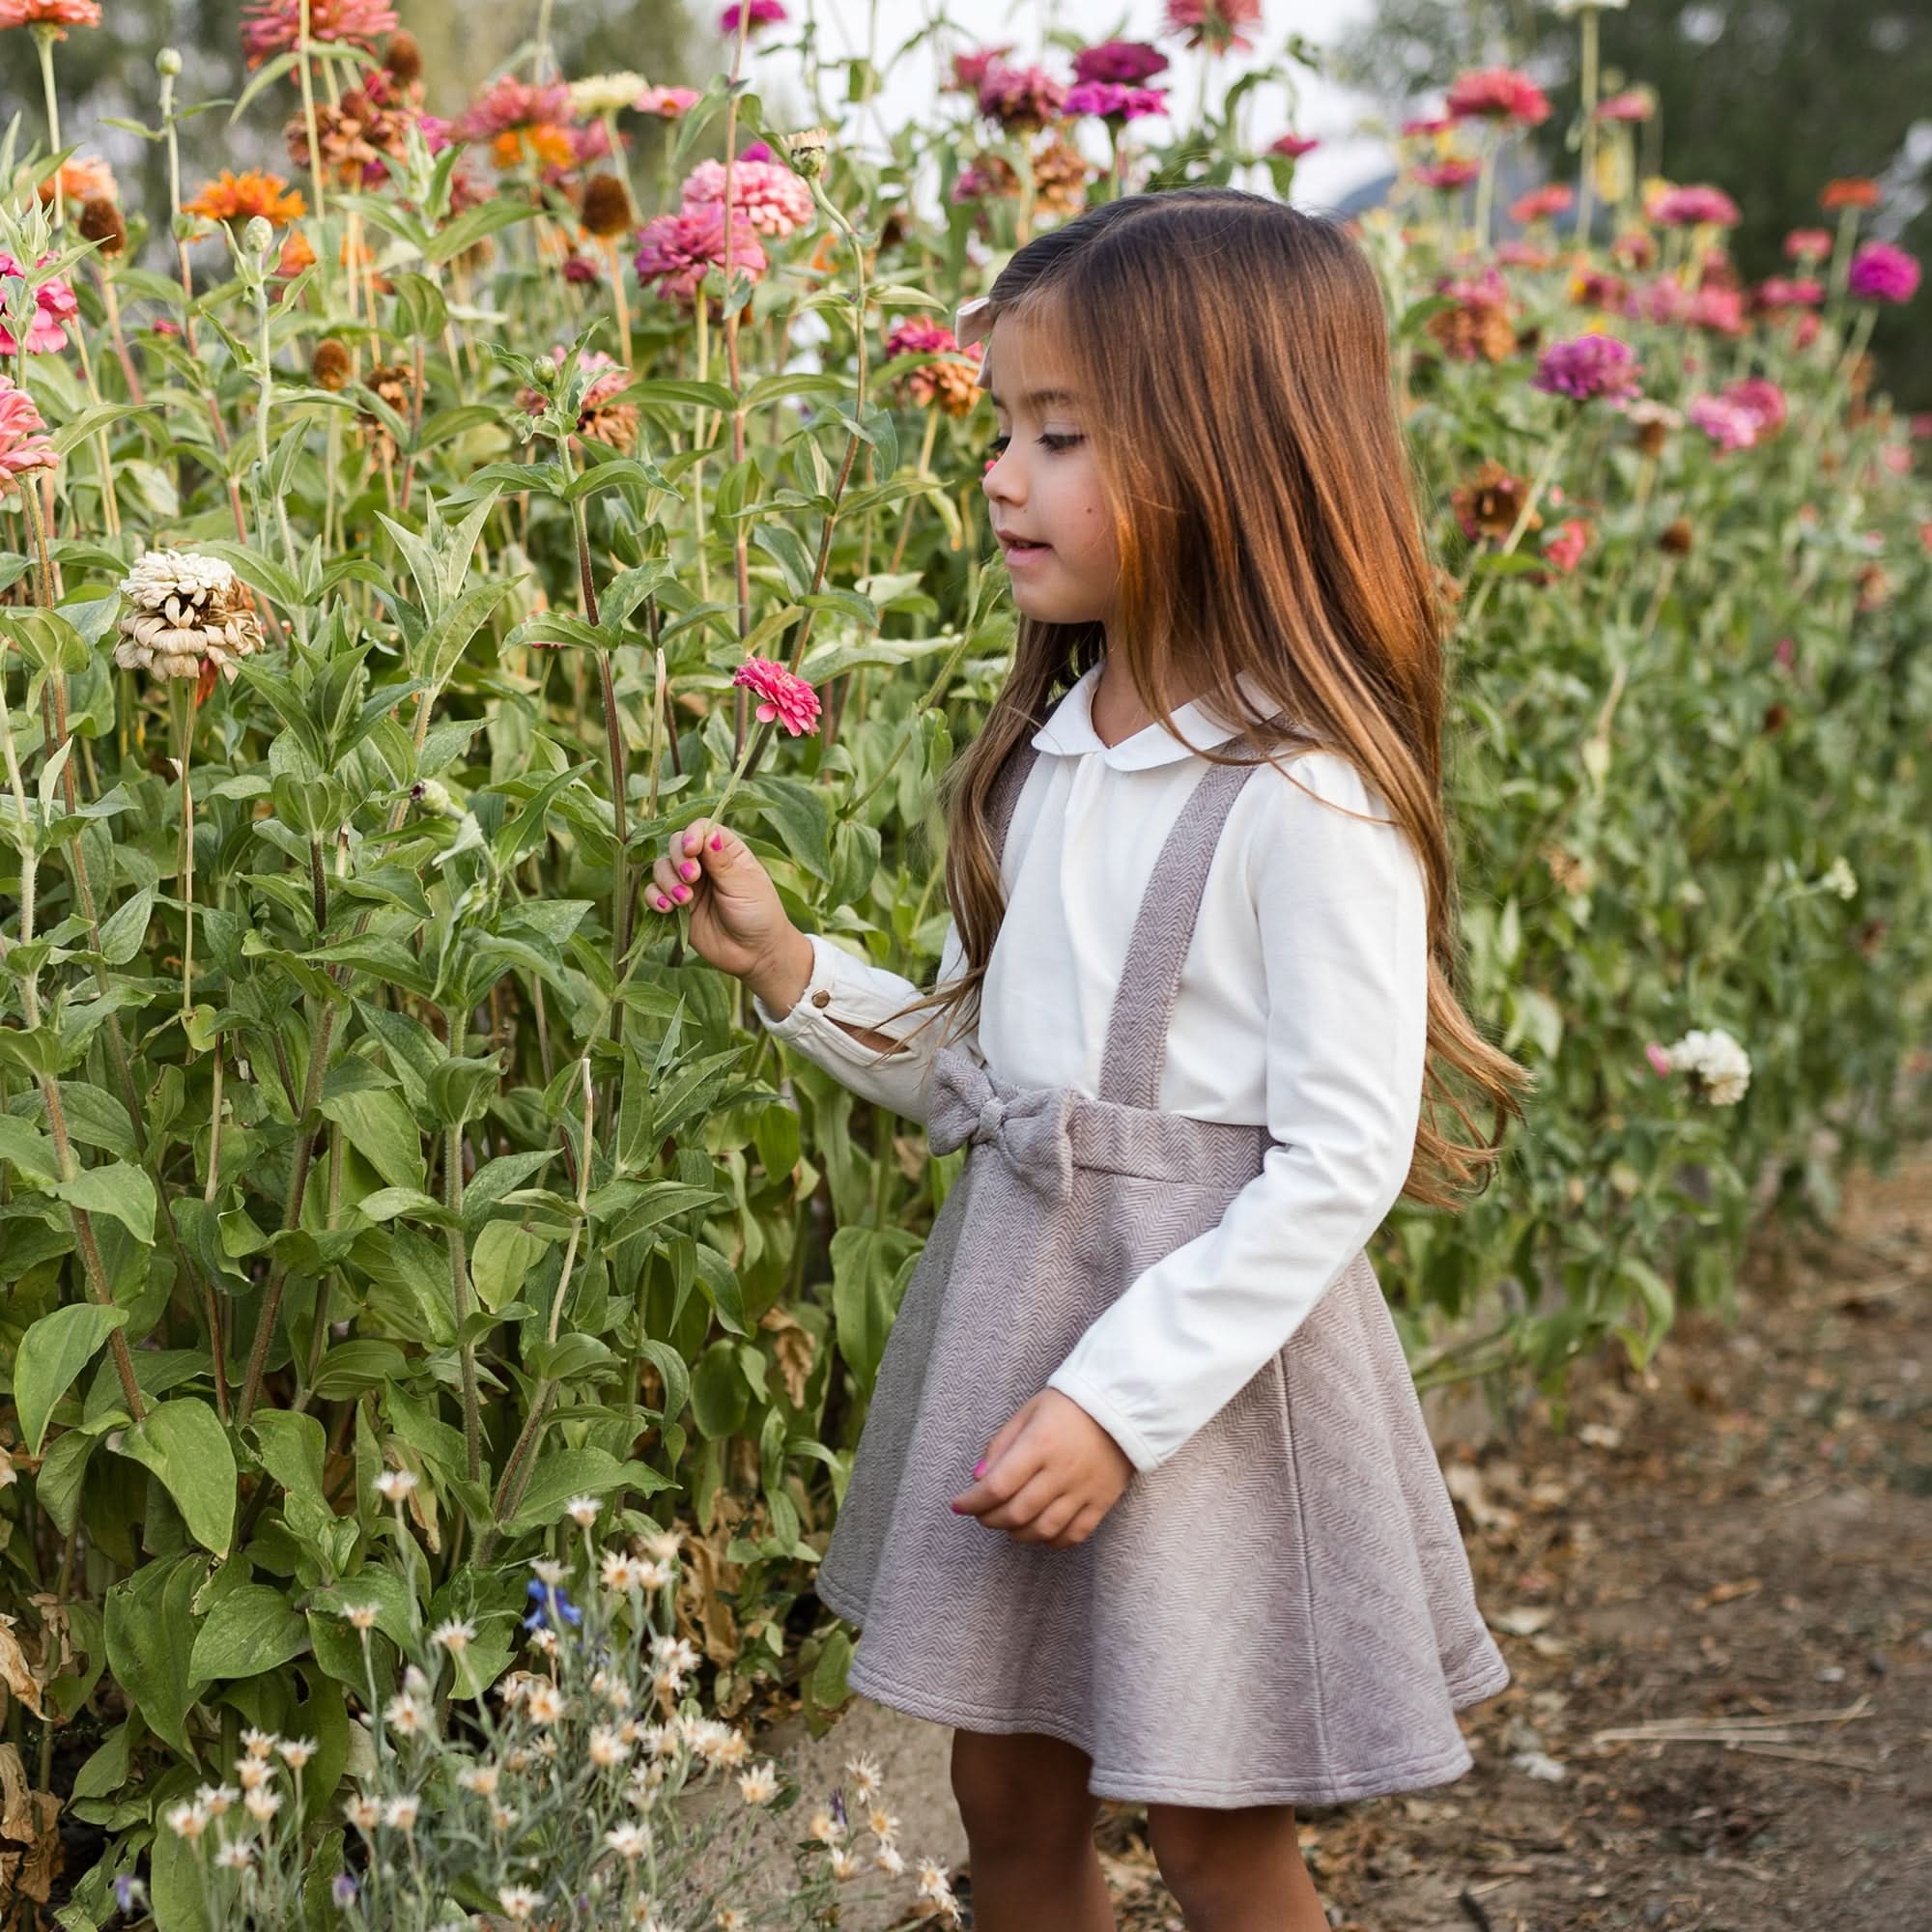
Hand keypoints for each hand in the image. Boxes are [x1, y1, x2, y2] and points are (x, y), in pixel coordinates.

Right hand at [645, 816, 800, 990]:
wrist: (755, 954)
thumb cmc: (759, 915)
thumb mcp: (744, 886)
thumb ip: (722, 862)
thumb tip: (709, 833)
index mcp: (726, 850)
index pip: (701, 828)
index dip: (692, 835)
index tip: (692, 850)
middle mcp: (704, 863)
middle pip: (676, 844)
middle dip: (678, 860)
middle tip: (692, 879)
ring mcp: (688, 884)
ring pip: (661, 868)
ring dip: (667, 881)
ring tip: (684, 901)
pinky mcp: (676, 906)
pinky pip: (653, 893)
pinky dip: (654, 897)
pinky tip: (667, 908)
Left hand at [949, 1389, 1133, 1548]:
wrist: (1122, 1405)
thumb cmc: (1069, 1405)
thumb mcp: (1028, 1411)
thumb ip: (1001, 1444)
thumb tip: (978, 1478)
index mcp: (1040, 1444)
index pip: (998, 1486)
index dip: (973, 1501)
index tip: (958, 1505)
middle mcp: (1061, 1471)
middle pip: (1017, 1512)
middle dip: (990, 1519)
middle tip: (981, 1514)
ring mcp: (1084, 1490)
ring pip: (1043, 1529)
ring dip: (1017, 1533)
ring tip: (1008, 1524)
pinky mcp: (1102, 1502)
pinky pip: (1074, 1534)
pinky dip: (1052, 1541)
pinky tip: (1039, 1532)